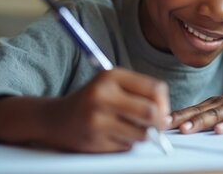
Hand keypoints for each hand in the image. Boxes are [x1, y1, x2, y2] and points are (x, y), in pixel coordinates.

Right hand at [40, 68, 169, 152]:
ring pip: (141, 134)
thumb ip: (141, 94)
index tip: (162, 110)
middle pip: (151, 112)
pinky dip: (126, 143)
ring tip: (128, 128)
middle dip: (159, 123)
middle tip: (156, 126)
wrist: (56, 119)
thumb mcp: (113, 86)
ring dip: (141, 135)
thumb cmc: (92, 101)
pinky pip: (126, 146)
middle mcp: (102, 95)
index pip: (155, 88)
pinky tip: (113, 136)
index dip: (165, 103)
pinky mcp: (94, 141)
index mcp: (110, 76)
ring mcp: (97, 119)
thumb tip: (167, 117)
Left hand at [169, 81, 222, 134]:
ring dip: (200, 121)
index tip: (158, 121)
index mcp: (216, 103)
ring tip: (186, 129)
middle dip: (181, 118)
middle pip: (199, 111)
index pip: (192, 109)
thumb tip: (190, 128)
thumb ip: (213, 117)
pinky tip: (219, 131)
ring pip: (215, 115)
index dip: (176, 115)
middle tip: (165, 125)